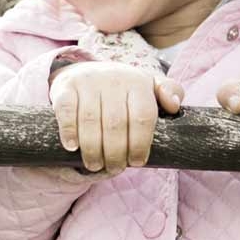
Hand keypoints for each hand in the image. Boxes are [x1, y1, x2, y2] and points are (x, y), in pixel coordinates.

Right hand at [50, 62, 182, 174]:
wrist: (86, 71)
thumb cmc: (123, 90)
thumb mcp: (149, 87)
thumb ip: (169, 92)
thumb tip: (173, 106)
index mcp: (138, 82)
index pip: (143, 117)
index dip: (140, 144)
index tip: (136, 162)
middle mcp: (114, 79)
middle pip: (115, 123)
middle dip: (115, 153)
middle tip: (115, 168)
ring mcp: (88, 81)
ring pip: (90, 120)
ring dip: (92, 149)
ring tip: (95, 165)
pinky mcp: (66, 86)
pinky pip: (66, 111)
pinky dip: (69, 131)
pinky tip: (72, 147)